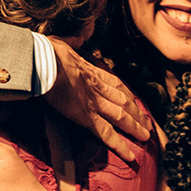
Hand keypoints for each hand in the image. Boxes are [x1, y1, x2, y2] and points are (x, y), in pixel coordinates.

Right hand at [45, 37, 151, 161]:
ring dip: (135, 127)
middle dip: (136, 113)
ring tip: (146, 138)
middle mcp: (97, 87)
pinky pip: (106, 133)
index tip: (135, 100)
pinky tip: (130, 155)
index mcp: (90, 71)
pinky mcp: (85, 116)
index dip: (126, 93)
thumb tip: (78, 35)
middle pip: (123, 101)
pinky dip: (119, 145)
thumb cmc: (46, 51)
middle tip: (147, 123)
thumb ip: (73, 41)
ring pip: (121, 117)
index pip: (115, 84)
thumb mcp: (63, 42)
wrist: (42, 60)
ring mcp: (93, 102)